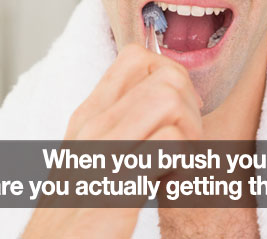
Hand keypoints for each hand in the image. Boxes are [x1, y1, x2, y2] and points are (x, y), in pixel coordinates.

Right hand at [22, 43, 202, 237]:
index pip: (135, 57)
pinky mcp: (117, 190)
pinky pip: (168, 146)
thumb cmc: (74, 208)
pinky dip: (184, 159)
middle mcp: (95, 126)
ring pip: (169, 102)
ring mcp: (104, 155)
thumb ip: (119, 121)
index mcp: (90, 114)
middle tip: (187, 135)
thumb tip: (161, 97)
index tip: (177, 106)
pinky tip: (172, 180)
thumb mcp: (88, 152)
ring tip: (182, 156)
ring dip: (191, 128)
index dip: (170, 74)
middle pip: (165, 77)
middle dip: (191, 103)